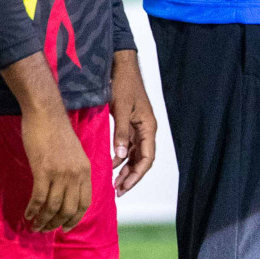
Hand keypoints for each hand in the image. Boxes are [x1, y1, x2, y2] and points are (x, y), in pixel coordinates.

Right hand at [20, 106, 91, 231]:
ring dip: (43, 220)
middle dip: (56, 224)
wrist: (46, 114)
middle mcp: (76, 174)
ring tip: (34, 226)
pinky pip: (39, 198)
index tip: (66, 228)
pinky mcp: (43, 170)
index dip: (75, 218)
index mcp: (86, 170)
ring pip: (53, 207)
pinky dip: (32, 210)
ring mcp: (60, 173)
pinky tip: (27, 214)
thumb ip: (75, 172)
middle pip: (69, 209)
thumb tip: (69, 192)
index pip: (85, 203)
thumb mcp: (75, 154)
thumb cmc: (57, 133)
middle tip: (45, 230)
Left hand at [109, 51, 156, 195]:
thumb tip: (121, 156)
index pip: (147, 158)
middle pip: (143, 160)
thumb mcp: (121, 108)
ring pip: (135, 155)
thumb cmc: (124, 85)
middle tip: (117, 191)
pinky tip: (111, 165)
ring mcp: (138, 127)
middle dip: (131, 177)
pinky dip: (120, 158)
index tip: (124, 187)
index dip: (136, 175)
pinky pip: (128, 146)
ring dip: (126, 169)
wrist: (122, 68)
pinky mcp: (130, 124)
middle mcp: (146, 130)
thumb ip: (121, 132)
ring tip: (113, 183)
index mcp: (148, 127)